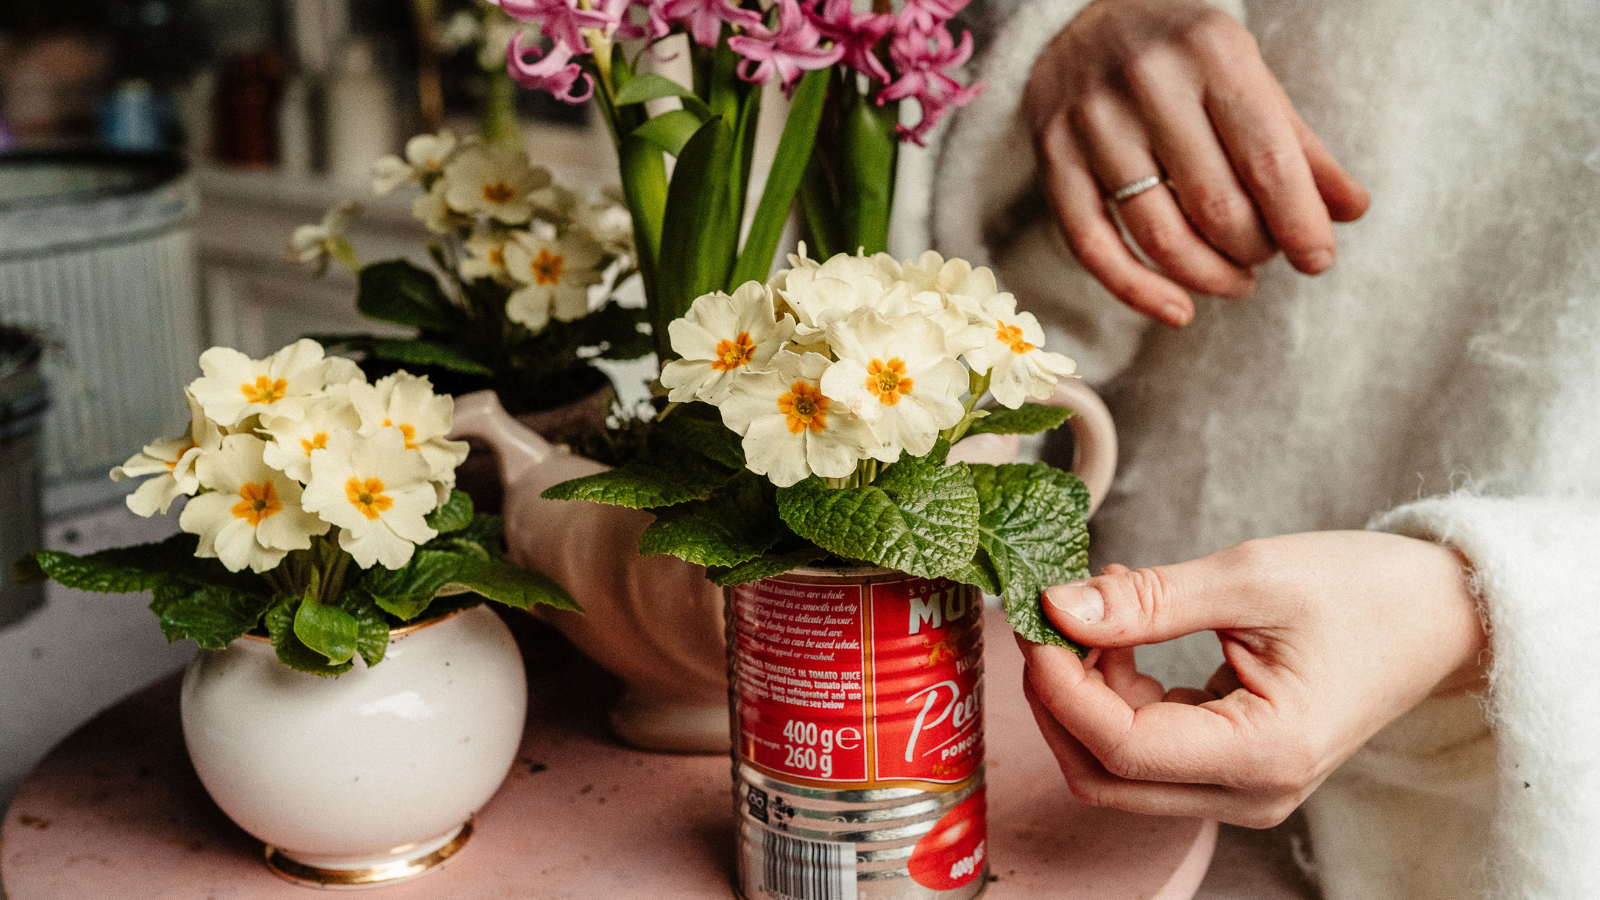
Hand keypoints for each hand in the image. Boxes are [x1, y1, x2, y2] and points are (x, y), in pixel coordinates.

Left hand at [1018, 531, 1486, 827]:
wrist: (1439, 614)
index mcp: (1264, 753)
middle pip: (1105, 775)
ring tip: (1102, 605)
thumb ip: (1149, 601)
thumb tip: (1057, 608)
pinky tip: (1125, 628)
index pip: (1122, 747)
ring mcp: (1241, 788)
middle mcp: (1250, 792)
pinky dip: (1117, 692)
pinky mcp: (1233, 767)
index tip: (1035, 620)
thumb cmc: (1365, 591)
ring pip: (1117, 766)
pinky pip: (1147, 747)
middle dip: (1059, 698)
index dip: (1060, 686)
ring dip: (1086, 691)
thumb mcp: (1251, 577)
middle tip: (1049, 615)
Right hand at [1023, 0, 1369, 326]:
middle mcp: (1149, 83)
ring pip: (1159, 235)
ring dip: (1208, 276)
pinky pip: (1092, 245)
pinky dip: (1138, 291)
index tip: (1318, 260)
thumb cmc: (1181, 55)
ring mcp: (1093, 122)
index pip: (1268, 160)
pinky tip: (1177, 311)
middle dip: (1253, 250)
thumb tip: (1349, 211)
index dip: (1299, 223)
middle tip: (1267, 256)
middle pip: (1216, 206)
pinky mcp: (1054, 157)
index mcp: (1213, 53)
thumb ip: (1297, 143)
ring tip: (1235, 280)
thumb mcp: (1247, 75)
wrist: (1078, 16)